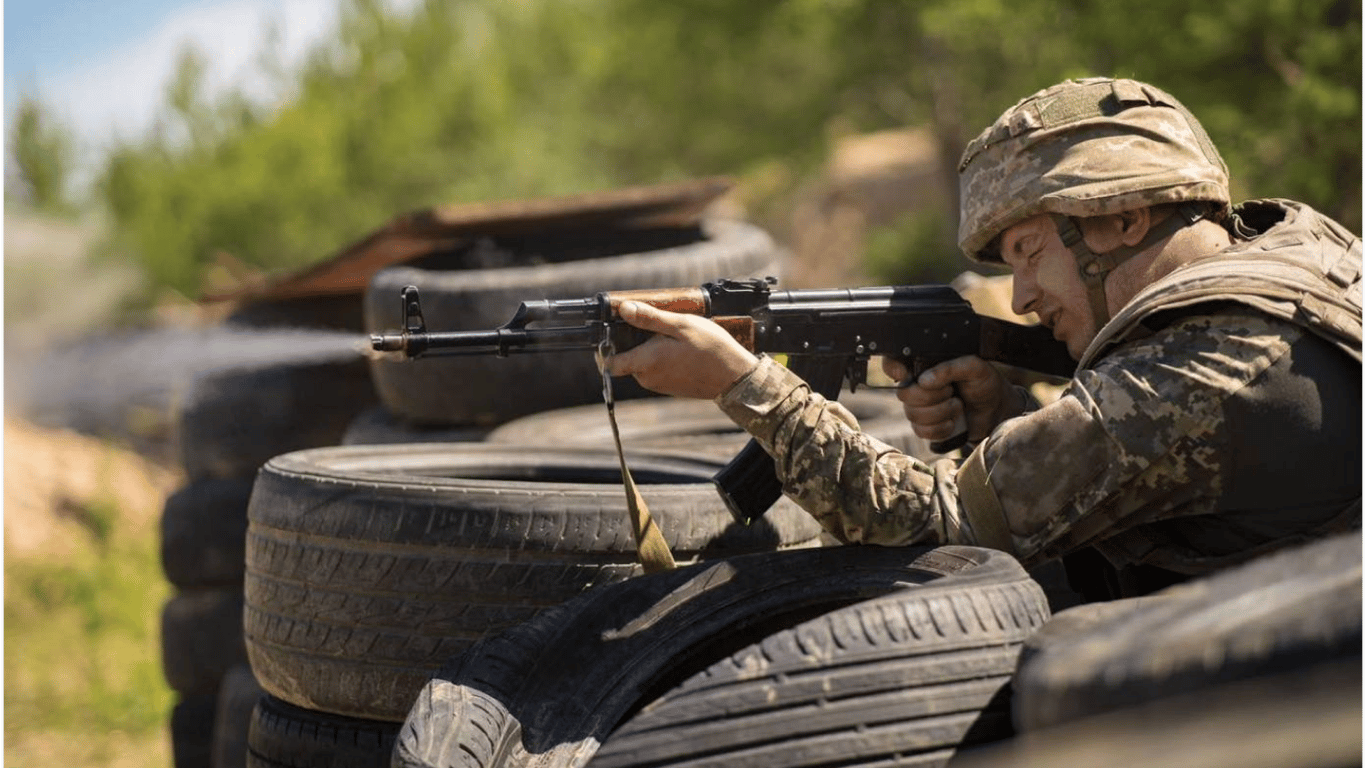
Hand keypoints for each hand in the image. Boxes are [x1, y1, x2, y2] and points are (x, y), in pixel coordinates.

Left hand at [601, 301, 758, 399]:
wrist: (735, 376)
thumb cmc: (710, 349)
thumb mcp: (680, 325)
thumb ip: (649, 319)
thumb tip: (624, 309)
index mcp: (645, 362)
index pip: (608, 364)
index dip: (603, 349)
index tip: (610, 332)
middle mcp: (648, 378)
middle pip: (626, 359)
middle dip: (633, 341)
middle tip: (653, 323)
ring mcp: (659, 385)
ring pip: (642, 364)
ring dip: (649, 349)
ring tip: (672, 334)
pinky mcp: (669, 388)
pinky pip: (656, 370)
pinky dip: (661, 358)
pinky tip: (679, 347)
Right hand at [881, 355, 1018, 444]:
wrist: (996, 411)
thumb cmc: (985, 383)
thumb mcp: (974, 367)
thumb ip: (950, 368)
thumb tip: (923, 380)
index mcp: (925, 365)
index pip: (893, 362)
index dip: (892, 368)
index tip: (904, 374)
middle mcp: (917, 385)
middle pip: (904, 394)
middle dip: (931, 396)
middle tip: (951, 390)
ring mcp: (919, 407)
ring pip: (912, 414)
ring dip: (940, 412)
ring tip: (958, 405)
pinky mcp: (925, 427)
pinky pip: (920, 431)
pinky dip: (940, 428)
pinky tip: (953, 422)